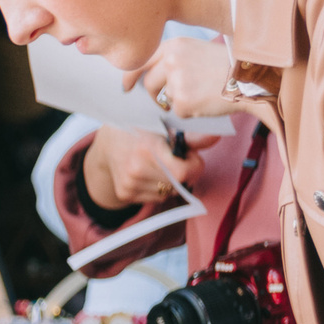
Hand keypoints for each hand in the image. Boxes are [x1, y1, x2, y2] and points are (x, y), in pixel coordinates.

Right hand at [81, 125, 215, 208]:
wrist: (107, 142)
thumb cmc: (141, 129)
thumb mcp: (164, 125)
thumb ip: (191, 135)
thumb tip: (216, 136)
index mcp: (147, 149)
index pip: (183, 173)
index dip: (193, 165)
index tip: (188, 155)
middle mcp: (136, 169)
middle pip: (179, 183)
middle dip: (185, 172)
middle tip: (175, 158)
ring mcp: (129, 184)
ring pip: (169, 192)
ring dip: (172, 181)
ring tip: (161, 164)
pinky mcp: (125, 194)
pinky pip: (156, 198)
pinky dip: (159, 187)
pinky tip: (150, 173)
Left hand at [124, 32, 240, 121]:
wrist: (250, 77)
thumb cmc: (226, 64)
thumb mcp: (196, 50)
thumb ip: (172, 59)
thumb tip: (148, 77)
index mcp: (173, 46)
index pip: (140, 62)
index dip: (130, 77)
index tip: (126, 87)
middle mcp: (171, 61)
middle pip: (149, 85)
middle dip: (156, 95)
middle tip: (172, 98)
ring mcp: (176, 82)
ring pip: (164, 99)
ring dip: (177, 101)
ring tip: (200, 92)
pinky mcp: (183, 101)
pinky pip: (177, 112)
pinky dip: (189, 111)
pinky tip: (206, 101)